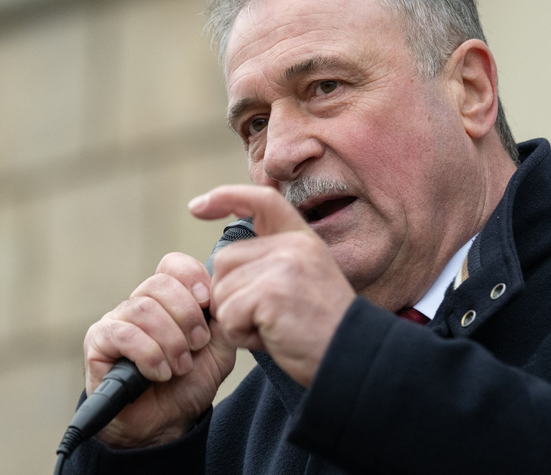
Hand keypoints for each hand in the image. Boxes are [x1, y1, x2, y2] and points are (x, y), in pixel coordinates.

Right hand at [83, 253, 236, 447]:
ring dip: (170, 341)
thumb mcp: (219, 348)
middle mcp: (139, 303)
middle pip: (160, 284)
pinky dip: (149, 354)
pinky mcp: (98, 343)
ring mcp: (116, 320)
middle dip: (187, 316)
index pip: (172, 264)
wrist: (166, 423)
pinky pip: (123, 334)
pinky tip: (159, 373)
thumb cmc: (189, 382)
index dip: (192, 277)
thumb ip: (222, 317)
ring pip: (143, 308)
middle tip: (197, 345)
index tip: (208, 303)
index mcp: (167, 299)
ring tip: (180, 367)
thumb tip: (219, 291)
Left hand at [189, 185, 356, 385]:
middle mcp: (293, 245)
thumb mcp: (303, 280)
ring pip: (222, 290)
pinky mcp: (272, 292)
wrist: (352, 355)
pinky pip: (228, 315)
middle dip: (230, 295)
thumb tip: (221, 267)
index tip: (197, 206)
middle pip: (225, 260)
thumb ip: (271, 262)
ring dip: (235, 319)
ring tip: (272, 328)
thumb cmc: (321, 329)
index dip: (226, 196)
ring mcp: (283, 265)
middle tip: (265, 318)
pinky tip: (270, 338)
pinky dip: (240, 335)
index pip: (261, 200)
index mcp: (301, 238)